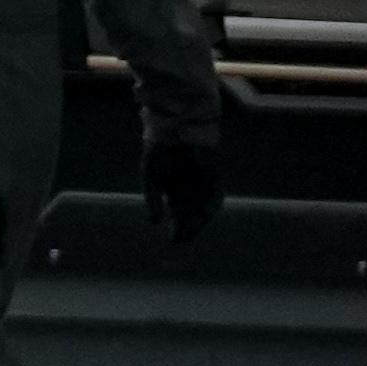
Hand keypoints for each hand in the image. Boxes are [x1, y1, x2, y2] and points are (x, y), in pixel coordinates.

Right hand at [143, 111, 227, 250]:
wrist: (175, 124)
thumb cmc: (161, 148)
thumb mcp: (151, 177)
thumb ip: (153, 200)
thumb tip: (153, 223)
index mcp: (175, 188)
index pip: (179, 213)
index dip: (177, 227)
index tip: (172, 239)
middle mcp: (192, 188)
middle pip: (192, 215)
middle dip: (186, 228)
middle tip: (179, 240)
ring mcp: (204, 183)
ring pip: (204, 209)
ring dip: (198, 223)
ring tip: (189, 233)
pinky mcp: (215, 177)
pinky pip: (215, 198)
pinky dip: (209, 209)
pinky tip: (201, 217)